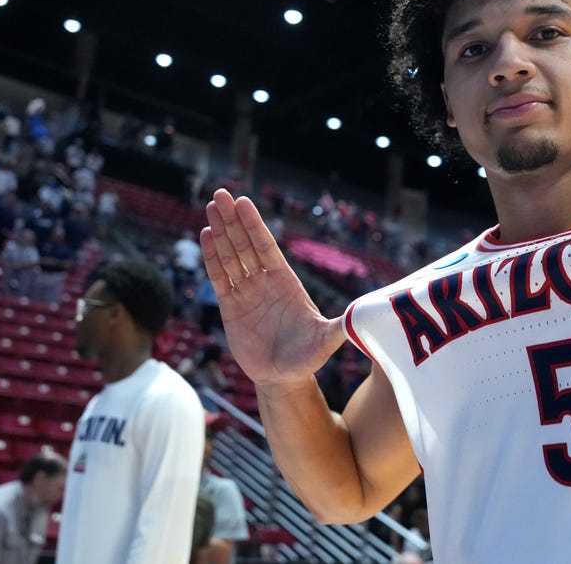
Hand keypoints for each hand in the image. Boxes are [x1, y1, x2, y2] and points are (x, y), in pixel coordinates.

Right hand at [202, 189, 343, 386]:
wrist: (284, 377)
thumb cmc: (308, 358)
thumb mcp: (326, 341)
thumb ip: (340, 328)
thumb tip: (363, 318)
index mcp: (286, 282)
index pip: (267, 247)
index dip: (254, 225)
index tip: (243, 202)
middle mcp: (265, 282)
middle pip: (246, 244)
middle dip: (233, 220)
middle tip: (220, 194)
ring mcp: (247, 292)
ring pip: (231, 256)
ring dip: (220, 232)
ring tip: (211, 206)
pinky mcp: (231, 307)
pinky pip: (220, 277)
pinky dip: (212, 257)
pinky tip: (206, 235)